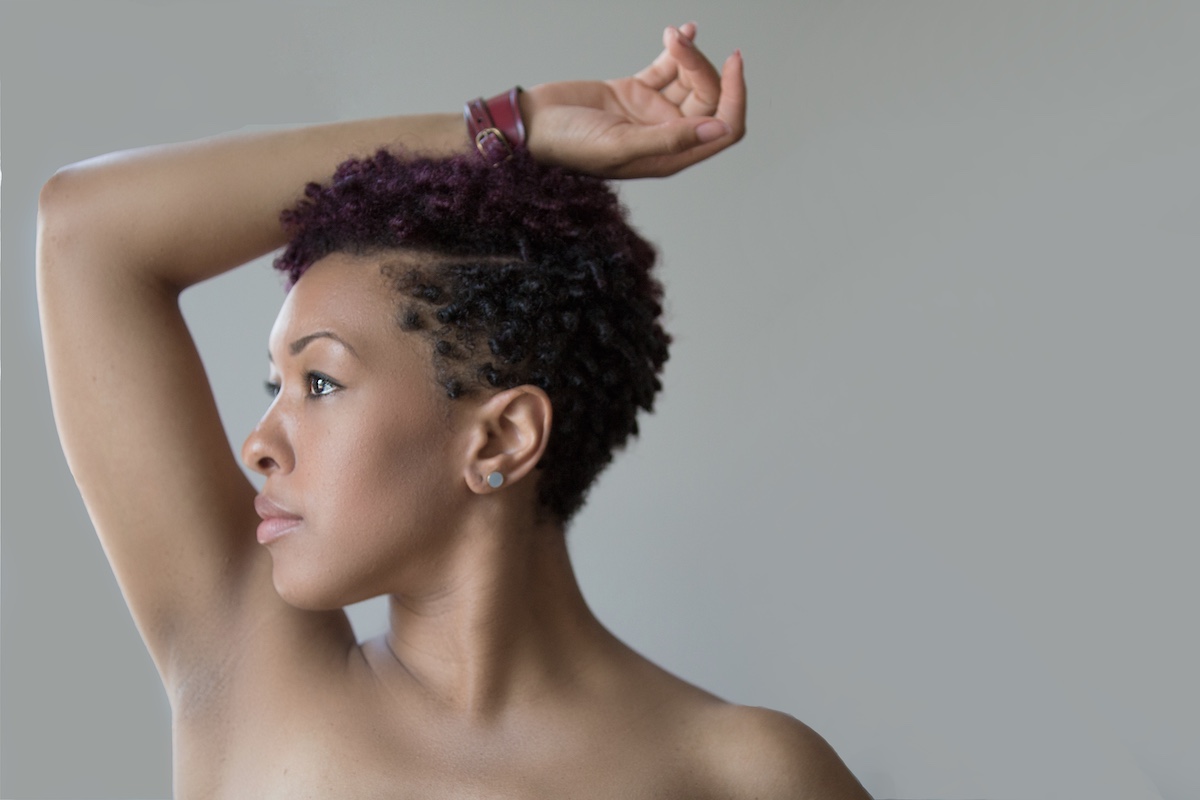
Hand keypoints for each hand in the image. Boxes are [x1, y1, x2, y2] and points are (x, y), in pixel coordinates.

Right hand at [522, 23, 745, 177]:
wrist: (530, 126)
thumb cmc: (567, 147)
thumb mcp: (619, 146)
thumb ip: (670, 140)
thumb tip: (718, 130)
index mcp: (669, 156)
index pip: (723, 129)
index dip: (735, 98)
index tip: (733, 64)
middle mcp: (665, 135)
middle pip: (708, 98)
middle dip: (701, 66)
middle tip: (678, 45)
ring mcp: (651, 113)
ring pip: (690, 79)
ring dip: (689, 54)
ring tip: (670, 36)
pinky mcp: (635, 92)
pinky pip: (668, 68)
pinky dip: (679, 49)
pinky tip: (682, 30)